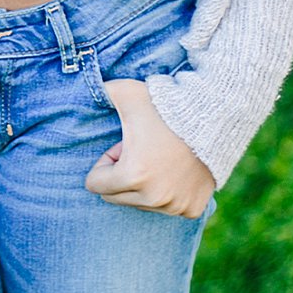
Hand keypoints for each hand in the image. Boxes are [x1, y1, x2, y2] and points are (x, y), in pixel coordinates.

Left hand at [87, 79, 214, 217]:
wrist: (216, 116)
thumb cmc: (166, 105)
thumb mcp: (126, 93)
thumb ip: (98, 90)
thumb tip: (76, 83)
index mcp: (132, 176)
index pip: (94, 184)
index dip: (106, 162)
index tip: (124, 146)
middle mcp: (154, 197)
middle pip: (115, 196)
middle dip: (122, 174)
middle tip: (142, 150)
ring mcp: (175, 206)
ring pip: (140, 203)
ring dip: (143, 184)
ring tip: (161, 158)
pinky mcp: (193, 209)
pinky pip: (166, 208)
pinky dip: (167, 193)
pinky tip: (177, 170)